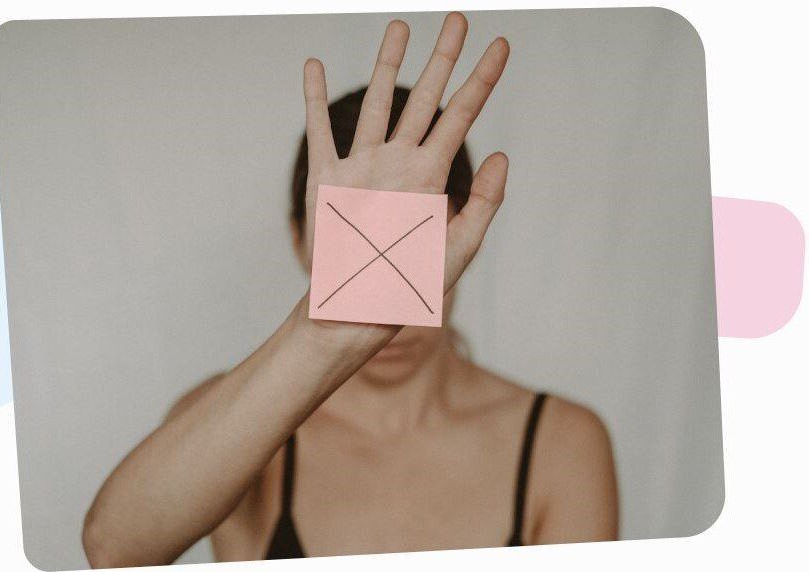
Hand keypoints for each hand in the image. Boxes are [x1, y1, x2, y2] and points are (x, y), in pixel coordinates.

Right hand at [301, 13, 509, 294]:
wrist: (355, 310)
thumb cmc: (408, 287)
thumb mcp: (458, 250)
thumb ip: (484, 204)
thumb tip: (504, 155)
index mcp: (432, 176)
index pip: (463, 115)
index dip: (484, 79)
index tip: (502, 45)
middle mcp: (399, 163)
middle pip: (424, 97)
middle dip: (441, 57)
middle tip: (457, 17)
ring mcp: (362, 167)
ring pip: (376, 102)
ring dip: (386, 64)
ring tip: (399, 26)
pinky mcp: (326, 178)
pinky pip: (320, 130)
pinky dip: (312, 98)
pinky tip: (313, 65)